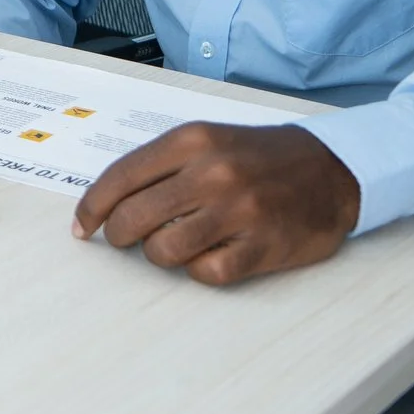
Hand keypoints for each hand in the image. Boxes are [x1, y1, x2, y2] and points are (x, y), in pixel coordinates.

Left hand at [72, 122, 361, 284]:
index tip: (82, 227)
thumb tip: (107, 202)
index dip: (92, 207)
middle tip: (123, 240)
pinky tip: (208, 256)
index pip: (121, 177)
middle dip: (119, 236)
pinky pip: (206, 273)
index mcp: (192, 141)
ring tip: (172, 244)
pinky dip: (198, 271)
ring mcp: (239, 211)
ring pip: (163, 250)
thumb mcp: (208, 140)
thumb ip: (160, 165)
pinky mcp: (263, 246)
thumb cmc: (258, 156)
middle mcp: (212, 173)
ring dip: (159, 254)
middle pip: (134, 217)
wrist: (330, 168)